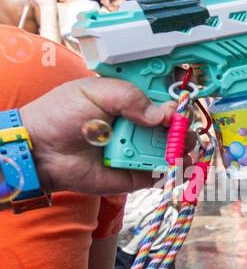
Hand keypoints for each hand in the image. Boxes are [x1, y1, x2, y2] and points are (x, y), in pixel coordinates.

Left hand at [22, 77, 176, 196]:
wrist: (42, 150)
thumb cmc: (60, 115)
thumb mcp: (93, 92)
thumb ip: (128, 95)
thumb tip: (160, 115)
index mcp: (130, 103)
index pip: (163, 102)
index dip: (173, 105)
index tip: (173, 110)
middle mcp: (139, 127)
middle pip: (174, 127)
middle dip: (182, 129)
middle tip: (179, 132)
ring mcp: (140, 152)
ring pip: (174, 151)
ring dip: (181, 150)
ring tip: (176, 150)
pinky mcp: (137, 176)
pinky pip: (162, 175)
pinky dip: (173, 172)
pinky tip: (172, 167)